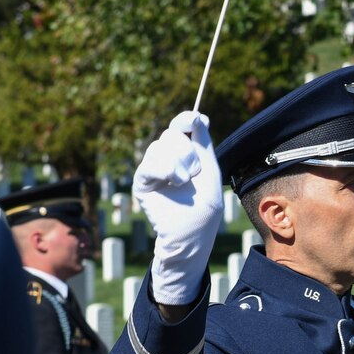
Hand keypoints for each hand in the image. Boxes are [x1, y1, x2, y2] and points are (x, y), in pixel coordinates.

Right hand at [134, 111, 221, 304]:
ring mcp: (155, 168)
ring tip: (182, 184)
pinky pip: (149, 164)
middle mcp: (170, 157)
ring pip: (160, 147)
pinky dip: (162, 170)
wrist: (188, 237)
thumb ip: (204, 146)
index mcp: (189, 153)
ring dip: (177, 164)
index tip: (195, 120)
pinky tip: (172, 182)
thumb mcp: (210, 175)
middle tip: (193, 174)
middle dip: (187, 152)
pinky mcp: (143, 181)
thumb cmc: (203, 211)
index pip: (185, 125)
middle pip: (173, 134)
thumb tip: (198, 116)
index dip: (187, 119)